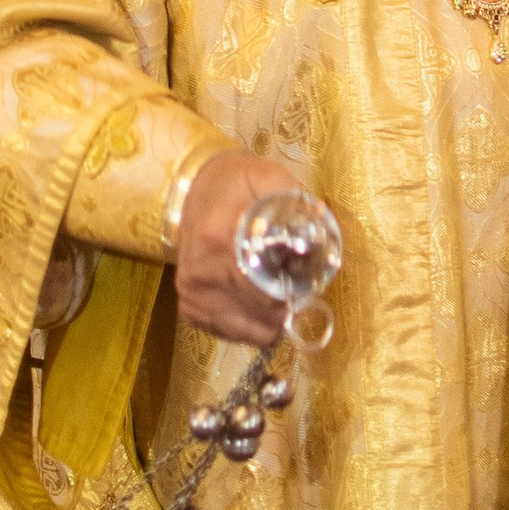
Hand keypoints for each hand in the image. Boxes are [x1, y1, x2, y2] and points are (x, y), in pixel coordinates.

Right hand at [174, 146, 298, 345]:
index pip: (261, 291)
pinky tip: (255, 306)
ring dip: (267, 323)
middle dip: (284, 310)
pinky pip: (226, 332)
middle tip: (296, 294)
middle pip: (258, 314)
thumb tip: (320, 228)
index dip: (289, 297)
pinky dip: (247, 327)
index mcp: (219, 240)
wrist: (192, 187)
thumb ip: (293, 200)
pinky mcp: (188, 305)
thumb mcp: (266, 177)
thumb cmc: (234, 183)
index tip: (303, 289)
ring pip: (243, 331)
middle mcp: (200, 272)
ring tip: (277, 300)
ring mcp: (191, 292)